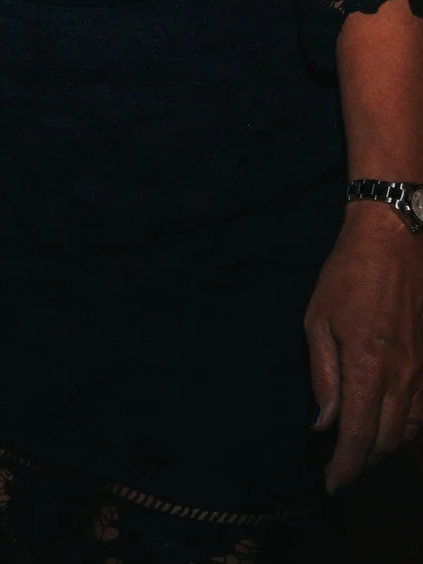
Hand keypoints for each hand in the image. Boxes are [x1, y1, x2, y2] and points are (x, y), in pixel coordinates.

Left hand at [307, 201, 422, 490]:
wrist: (394, 245)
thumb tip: (324, 424)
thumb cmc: (346, 279)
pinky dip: (405, 429)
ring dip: (384, 447)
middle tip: (339, 471)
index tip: (332, 484)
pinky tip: (387, 428)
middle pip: (387, 440)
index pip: (360, 434)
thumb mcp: (317, 323)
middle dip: (363, 462)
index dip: (346, 465)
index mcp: (369, 367)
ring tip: (358, 454)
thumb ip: (324, 377)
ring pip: (409, 430)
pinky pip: (422, 413)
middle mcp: (404, 378)